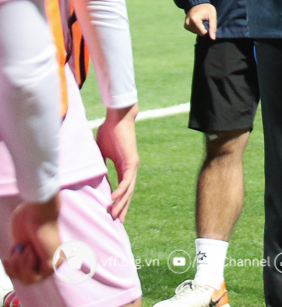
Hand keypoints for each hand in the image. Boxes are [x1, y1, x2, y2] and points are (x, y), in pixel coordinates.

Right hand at [4, 194, 61, 283]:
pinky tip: (31, 251)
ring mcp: (53, 263)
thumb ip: (20, 253)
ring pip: (28, 281)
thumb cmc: (28, 219)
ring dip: (21, 266)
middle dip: (15, 268)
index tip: (6, 260)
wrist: (38, 211)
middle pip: (25, 280)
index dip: (11, 269)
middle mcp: (50, 260)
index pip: (24, 274)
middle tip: (18, 251)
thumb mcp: (20, 240)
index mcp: (42, 254)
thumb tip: (14, 266)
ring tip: (26, 249)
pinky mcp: (53, 262)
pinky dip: (26, 266)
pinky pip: (33, 278)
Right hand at [95, 105, 138, 221]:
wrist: (117, 118)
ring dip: (122, 203)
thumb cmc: (109, 132)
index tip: (114, 213)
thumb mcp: (101, 152)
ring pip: (128, 189)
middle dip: (123, 207)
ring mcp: (132, 165)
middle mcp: (130, 168)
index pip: (123, 188)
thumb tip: (91, 174)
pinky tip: (115, 200)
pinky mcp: (131, 161)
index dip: (119, 201)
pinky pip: (126, 180)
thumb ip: (99, 164)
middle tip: (119, 222)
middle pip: (128, 192)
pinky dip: (121, 191)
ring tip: (116, 216)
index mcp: (124, 166)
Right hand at [184, 3, 217, 38]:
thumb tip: (212, 38)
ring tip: (202, 20)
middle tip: (206, 21)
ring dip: (201, 29)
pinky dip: (198, 28)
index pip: (203, 33)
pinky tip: (199, 22)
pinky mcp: (185, 26)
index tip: (210, 24)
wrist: (198, 3)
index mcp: (194, 20)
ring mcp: (186, 25)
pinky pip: (194, 31)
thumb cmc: (207, 9)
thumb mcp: (212, 16)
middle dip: (205, 29)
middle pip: (200, 33)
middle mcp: (188, 23)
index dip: (209, 30)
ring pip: (197, 33)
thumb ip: (213, 27)